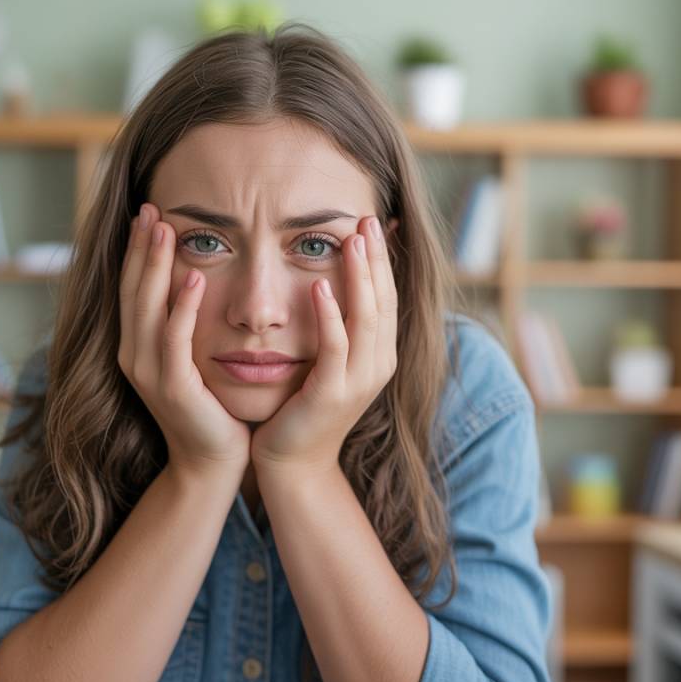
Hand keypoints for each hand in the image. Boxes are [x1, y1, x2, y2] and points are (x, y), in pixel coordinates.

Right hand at [117, 203, 250, 479]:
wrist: (212, 462)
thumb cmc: (211, 408)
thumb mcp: (194, 358)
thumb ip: (186, 324)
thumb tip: (198, 279)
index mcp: (137, 346)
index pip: (134, 288)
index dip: (138, 250)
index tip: (148, 212)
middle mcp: (134, 355)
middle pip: (133, 289)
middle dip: (141, 247)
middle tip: (149, 207)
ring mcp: (148, 371)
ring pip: (147, 308)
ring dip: (155, 266)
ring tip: (164, 229)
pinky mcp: (172, 387)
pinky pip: (174, 339)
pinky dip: (181, 308)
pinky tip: (193, 278)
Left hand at [250, 215, 397, 476]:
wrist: (293, 462)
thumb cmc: (303, 408)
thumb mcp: (328, 362)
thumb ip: (337, 326)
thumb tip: (332, 283)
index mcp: (379, 355)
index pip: (387, 297)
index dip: (383, 260)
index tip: (373, 222)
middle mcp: (378, 365)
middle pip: (384, 301)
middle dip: (377, 258)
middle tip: (368, 218)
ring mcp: (359, 380)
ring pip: (367, 318)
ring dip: (360, 277)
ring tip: (351, 240)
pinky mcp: (332, 393)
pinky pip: (336, 346)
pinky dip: (331, 315)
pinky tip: (321, 286)